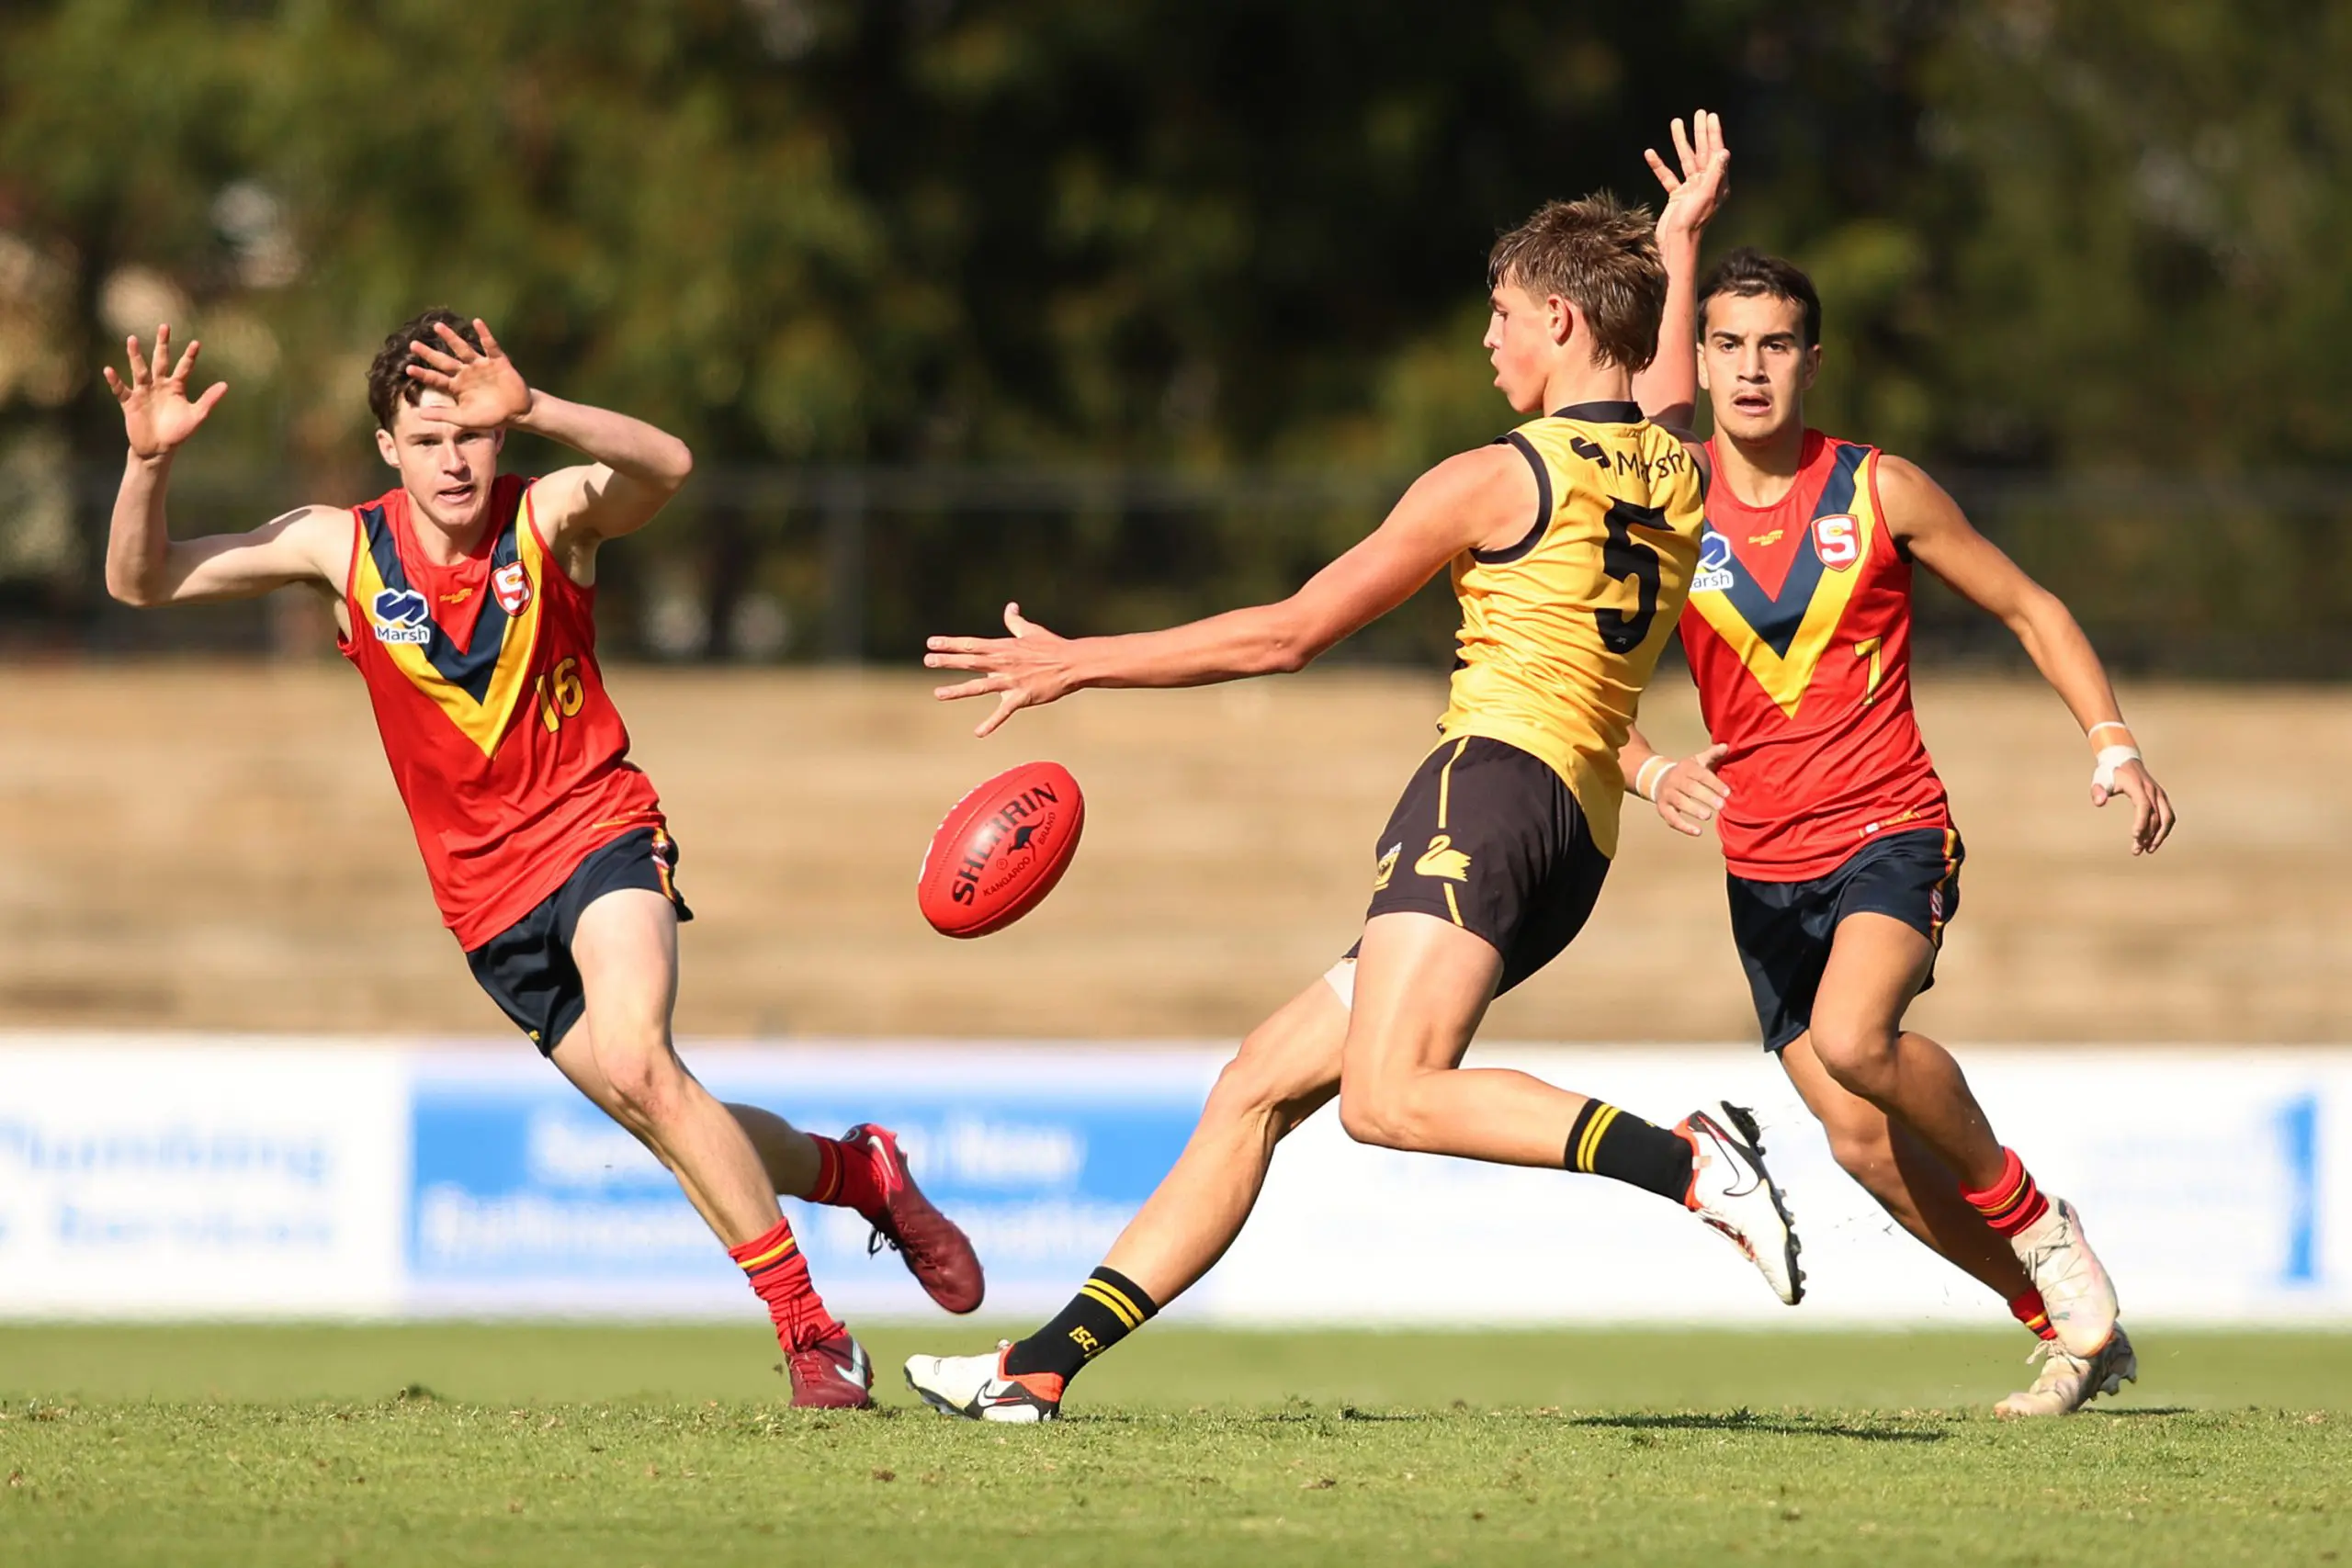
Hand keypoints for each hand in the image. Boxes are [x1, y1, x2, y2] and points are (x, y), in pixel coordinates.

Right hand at [103, 325, 225, 458]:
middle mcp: (159, 385)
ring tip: (133, 339)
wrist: (158, 449)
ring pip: (140, 370)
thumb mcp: (196, 416)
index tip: (196, 343)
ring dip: (136, 356)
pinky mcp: (130, 403)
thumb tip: (226, 385)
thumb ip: (209, 400)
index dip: (190, 356)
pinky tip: (109, 370)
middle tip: (164, 327)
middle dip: (162, 345)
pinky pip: (121, 390)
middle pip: (160, 361)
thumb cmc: (178, 432)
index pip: (184, 368)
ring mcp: (143, 392)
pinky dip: (115, 381)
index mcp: (176, 387)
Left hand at [403, 318, 530, 428]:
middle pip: (444, 361)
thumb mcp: (465, 419)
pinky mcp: (498, 361)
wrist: (518, 412)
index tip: (408, 368)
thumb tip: (420, 415)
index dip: (423, 373)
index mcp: (457, 386)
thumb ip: (444, 415)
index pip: (436, 378)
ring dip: (451, 338)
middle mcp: (466, 373)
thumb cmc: (491, 417)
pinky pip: (490, 346)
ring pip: (463, 349)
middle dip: (429, 353)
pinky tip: (477, 322)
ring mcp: (481, 366)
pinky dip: (485, 334)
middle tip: (413, 344)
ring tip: (438, 326)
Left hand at [925, 603, 1080, 736]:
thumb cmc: (1052, 646)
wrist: (1072, 663)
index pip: (971, 644)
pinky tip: (978, 733)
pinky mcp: (1022, 696)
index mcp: (1003, 647)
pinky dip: (991, 723)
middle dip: (947, 661)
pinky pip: (1004, 712)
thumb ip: (1015, 622)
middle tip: (927, 660)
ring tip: (938, 693)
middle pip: (970, 661)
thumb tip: (1010, 608)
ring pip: (979, 686)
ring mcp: (1011, 680)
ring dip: (957, 690)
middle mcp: (1003, 663)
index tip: (931, 642)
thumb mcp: (1031, 631)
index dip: (950, 643)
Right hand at [1646, 111, 1729, 244]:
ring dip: (1680, 142)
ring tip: (1675, 123)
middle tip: (1698, 113)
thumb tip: (1724, 152)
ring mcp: (1691, 189)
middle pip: (1702, 152)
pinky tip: (1650, 153)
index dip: (1713, 134)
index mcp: (1716, 183)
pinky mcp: (1676, 196)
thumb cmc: (1692, 223)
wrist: (1675, 243)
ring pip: (1685, 160)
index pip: (1716, 152)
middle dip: (1699, 132)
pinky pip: (1668, 176)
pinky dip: (1659, 165)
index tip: (1711, 117)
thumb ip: (1714, 174)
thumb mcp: (1705, 196)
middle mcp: (1706, 184)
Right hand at [1652, 743, 1731, 836]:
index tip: (1727, 793)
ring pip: (1679, 802)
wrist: (1658, 779)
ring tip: (1707, 816)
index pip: (1701, 775)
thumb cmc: (1686, 772)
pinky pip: (1671, 818)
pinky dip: (1683, 826)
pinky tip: (1697, 832)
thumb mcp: (1697, 761)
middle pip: (1690, 788)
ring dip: (1693, 809)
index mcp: (1686, 768)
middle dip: (1705, 797)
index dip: (1714, 783)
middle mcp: (1675, 780)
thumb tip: (1727, 746)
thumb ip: (1712, 754)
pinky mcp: (1663, 808)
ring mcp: (1667, 795)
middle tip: (1721, 806)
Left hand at [2093, 757, 2175, 854]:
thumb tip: (2099, 803)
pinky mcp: (2161, 798)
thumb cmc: (2110, 772)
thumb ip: (2097, 791)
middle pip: (2157, 816)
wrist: (2124, 759)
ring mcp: (2159, 794)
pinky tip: (2153, 841)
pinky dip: (2163, 829)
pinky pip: (2168, 816)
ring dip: (2159, 835)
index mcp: (2138, 786)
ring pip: (2167, 818)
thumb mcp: (2100, 779)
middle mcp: (2153, 791)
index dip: (2142, 822)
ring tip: (2148, 850)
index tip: (2135, 836)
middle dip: (2149, 835)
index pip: (2144, 807)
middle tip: (2137, 850)